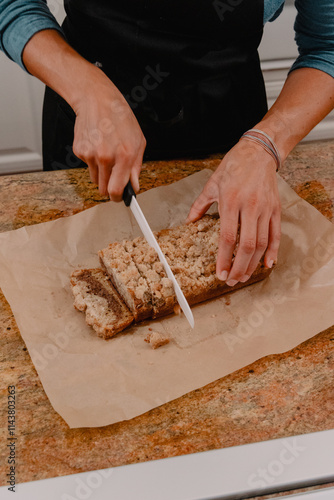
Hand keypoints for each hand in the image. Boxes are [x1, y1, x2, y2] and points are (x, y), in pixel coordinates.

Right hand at [72, 69, 145, 200]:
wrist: (97, 99)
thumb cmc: (120, 118)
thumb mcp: (138, 141)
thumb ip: (136, 167)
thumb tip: (134, 186)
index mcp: (124, 156)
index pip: (116, 190)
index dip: (117, 198)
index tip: (119, 198)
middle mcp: (106, 157)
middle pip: (103, 190)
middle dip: (109, 186)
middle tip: (114, 175)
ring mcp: (90, 154)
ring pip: (95, 179)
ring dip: (102, 172)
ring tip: (106, 153)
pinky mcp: (79, 151)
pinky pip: (87, 166)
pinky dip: (93, 160)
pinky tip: (97, 145)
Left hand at [186, 140, 280, 284]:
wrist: (259, 152)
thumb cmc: (234, 166)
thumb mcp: (212, 184)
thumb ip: (200, 205)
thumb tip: (189, 221)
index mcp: (231, 201)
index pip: (228, 237)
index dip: (224, 259)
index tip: (220, 273)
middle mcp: (250, 207)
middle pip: (247, 245)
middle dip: (239, 267)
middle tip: (232, 281)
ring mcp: (265, 209)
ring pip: (261, 243)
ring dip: (253, 264)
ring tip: (244, 276)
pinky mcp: (276, 209)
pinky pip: (276, 234)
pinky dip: (272, 251)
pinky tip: (267, 264)